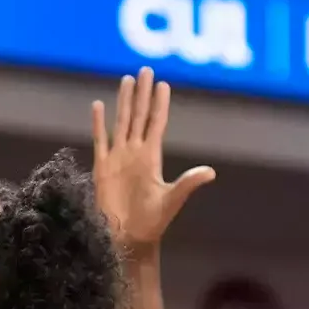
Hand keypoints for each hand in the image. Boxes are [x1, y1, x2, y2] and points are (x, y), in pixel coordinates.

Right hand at [91, 67, 214, 249]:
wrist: (128, 238)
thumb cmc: (152, 222)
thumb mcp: (172, 200)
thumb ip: (188, 184)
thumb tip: (211, 172)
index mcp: (152, 157)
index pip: (157, 123)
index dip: (160, 104)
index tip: (163, 84)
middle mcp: (135, 152)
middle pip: (139, 116)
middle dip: (143, 93)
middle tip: (145, 70)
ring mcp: (118, 158)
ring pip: (121, 122)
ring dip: (124, 101)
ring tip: (126, 80)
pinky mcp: (102, 167)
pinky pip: (99, 139)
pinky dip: (98, 123)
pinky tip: (98, 106)